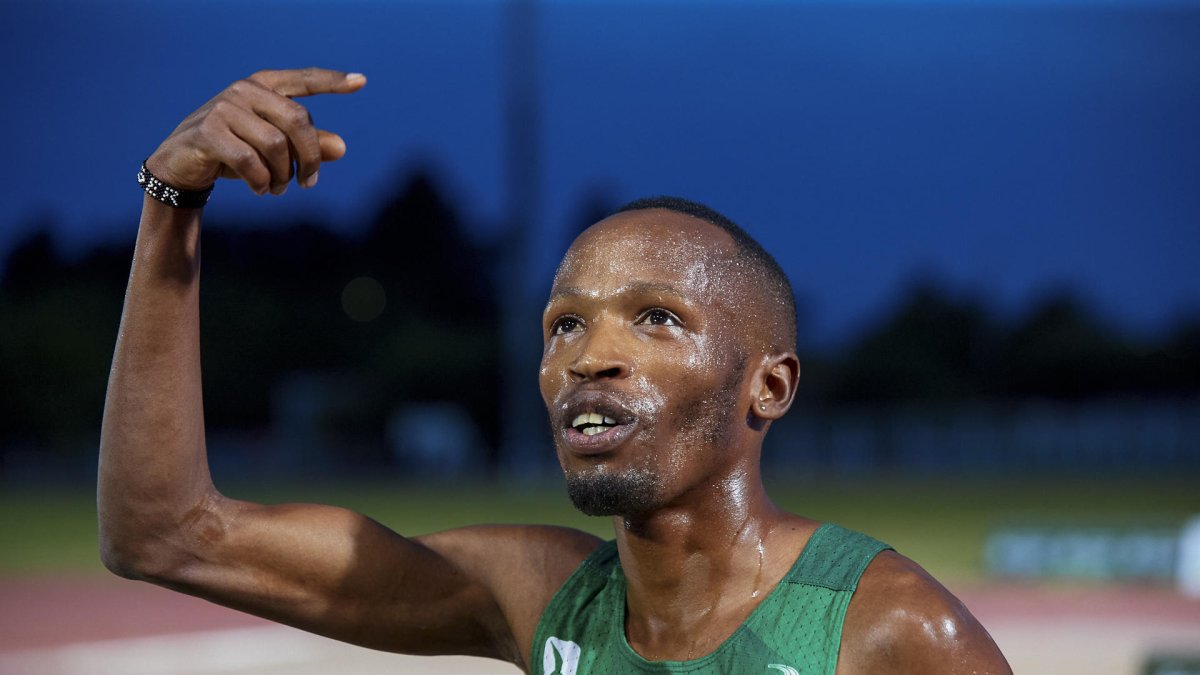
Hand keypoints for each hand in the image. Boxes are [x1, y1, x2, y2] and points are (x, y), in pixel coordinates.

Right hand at [146, 68, 365, 195]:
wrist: (180, 165)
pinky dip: (262, 182)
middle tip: (307, 183)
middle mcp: (244, 90)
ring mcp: (224, 108)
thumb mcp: (273, 148)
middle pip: (298, 120)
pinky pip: (251, 162)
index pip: (304, 80)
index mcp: (263, 86)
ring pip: (276, 145)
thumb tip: (342, 148)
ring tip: (278, 189)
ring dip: (283, 175)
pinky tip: (261, 190)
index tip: (362, 81)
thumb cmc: (233, 151)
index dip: (332, 82)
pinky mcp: (208, 132)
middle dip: (310, 157)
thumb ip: (307, 145)